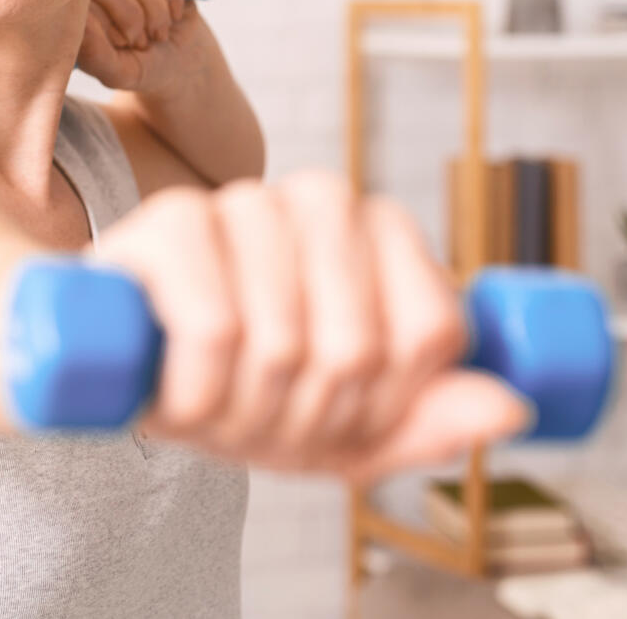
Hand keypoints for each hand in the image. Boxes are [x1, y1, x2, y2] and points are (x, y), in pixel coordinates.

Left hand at [75, 0, 202, 95]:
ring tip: (159, 31)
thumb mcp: (120, 72)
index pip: (79, 3)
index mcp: (69, 15)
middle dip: (132, 16)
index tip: (127, 47)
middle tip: (146, 42)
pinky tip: (174, 11)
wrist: (181, 56)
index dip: (110, 26)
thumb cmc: (142, 65)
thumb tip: (83, 24)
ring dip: (153, 6)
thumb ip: (96, 56)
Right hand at [96, 169, 534, 485]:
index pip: (429, 332)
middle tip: (256, 425)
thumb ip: (428, 419)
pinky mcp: (169, 218)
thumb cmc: (237, 385)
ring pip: (283, 339)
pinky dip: (199, 390)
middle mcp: (318, 199)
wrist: (116, 362)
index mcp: (379, 231)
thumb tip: (510, 407)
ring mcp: (242, 202)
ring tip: (210, 414)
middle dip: (306, 417)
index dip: (384, 405)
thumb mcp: (342, 428)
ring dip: (246, 411)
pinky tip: (174, 400)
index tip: (335, 420)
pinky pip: (214, 326)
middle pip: (357, 345)